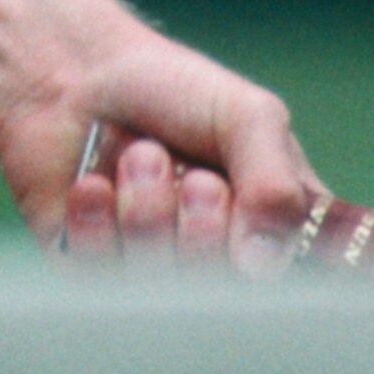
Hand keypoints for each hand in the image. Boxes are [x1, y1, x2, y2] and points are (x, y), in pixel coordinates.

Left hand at [0, 28, 320, 274]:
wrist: (75, 74)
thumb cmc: (171, 90)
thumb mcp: (247, 115)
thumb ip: (273, 181)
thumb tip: (263, 265)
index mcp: (276, 234)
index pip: (298, 290)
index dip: (271, 263)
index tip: (243, 216)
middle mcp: (222, 267)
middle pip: (225, 299)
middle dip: (202, 227)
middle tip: (193, 175)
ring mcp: (159, 278)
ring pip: (162, 289)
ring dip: (146, 212)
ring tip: (139, 157)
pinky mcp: (97, 279)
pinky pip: (101, 280)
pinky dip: (97, 224)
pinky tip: (93, 184)